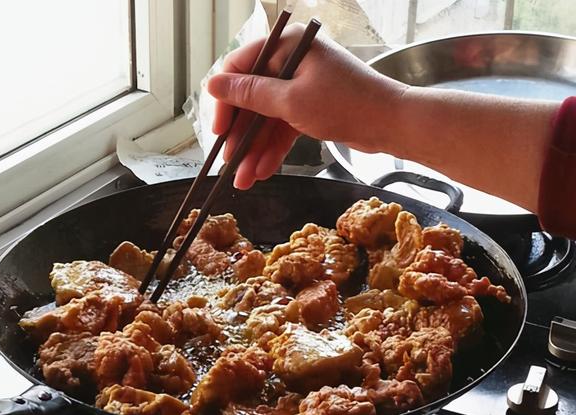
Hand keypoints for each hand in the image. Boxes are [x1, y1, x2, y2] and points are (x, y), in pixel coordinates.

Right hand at [208, 23, 406, 188]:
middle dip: (241, 136)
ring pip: (267, 119)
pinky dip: (273, 149)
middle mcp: (292, 61)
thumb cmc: (346, 104)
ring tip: (243, 179)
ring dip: (255, 149)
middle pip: (252, 99)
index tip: (218, 131)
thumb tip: (213, 84)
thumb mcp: (291, 101)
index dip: (226, 101)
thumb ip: (250, 94)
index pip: (240, 68)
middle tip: (229, 163)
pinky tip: (261, 171)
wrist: (391, 124)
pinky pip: (283, 127)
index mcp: (287, 45)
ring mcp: (301, 85)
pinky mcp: (310, 106)